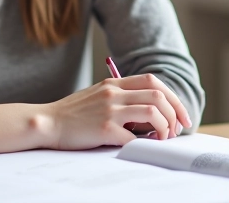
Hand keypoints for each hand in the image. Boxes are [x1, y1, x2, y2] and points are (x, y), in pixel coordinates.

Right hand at [44, 73, 192, 149]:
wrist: (47, 122)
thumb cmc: (73, 114)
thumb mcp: (98, 96)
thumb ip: (121, 98)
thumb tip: (150, 113)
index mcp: (114, 83)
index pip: (154, 81)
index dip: (173, 98)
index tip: (181, 115)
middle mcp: (113, 93)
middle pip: (158, 95)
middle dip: (175, 113)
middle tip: (177, 130)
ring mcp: (109, 110)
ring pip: (152, 111)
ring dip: (164, 127)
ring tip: (162, 138)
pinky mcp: (104, 128)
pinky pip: (133, 135)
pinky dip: (144, 142)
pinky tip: (142, 146)